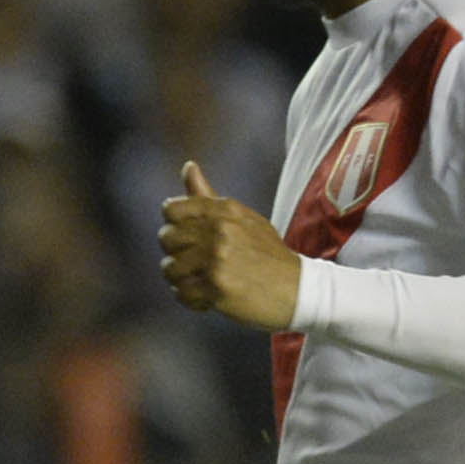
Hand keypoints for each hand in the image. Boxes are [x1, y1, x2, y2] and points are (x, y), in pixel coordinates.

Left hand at [158, 163, 302, 329]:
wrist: (298, 288)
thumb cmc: (266, 253)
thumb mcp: (242, 218)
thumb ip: (207, 197)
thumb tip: (188, 165)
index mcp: (224, 210)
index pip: (171, 209)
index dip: (174, 225)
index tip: (189, 238)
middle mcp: (219, 230)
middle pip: (166, 238)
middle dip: (176, 253)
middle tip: (197, 262)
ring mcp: (217, 259)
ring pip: (169, 268)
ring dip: (182, 278)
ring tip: (203, 280)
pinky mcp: (216, 287)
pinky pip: (181, 293)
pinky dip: (191, 298)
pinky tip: (208, 296)